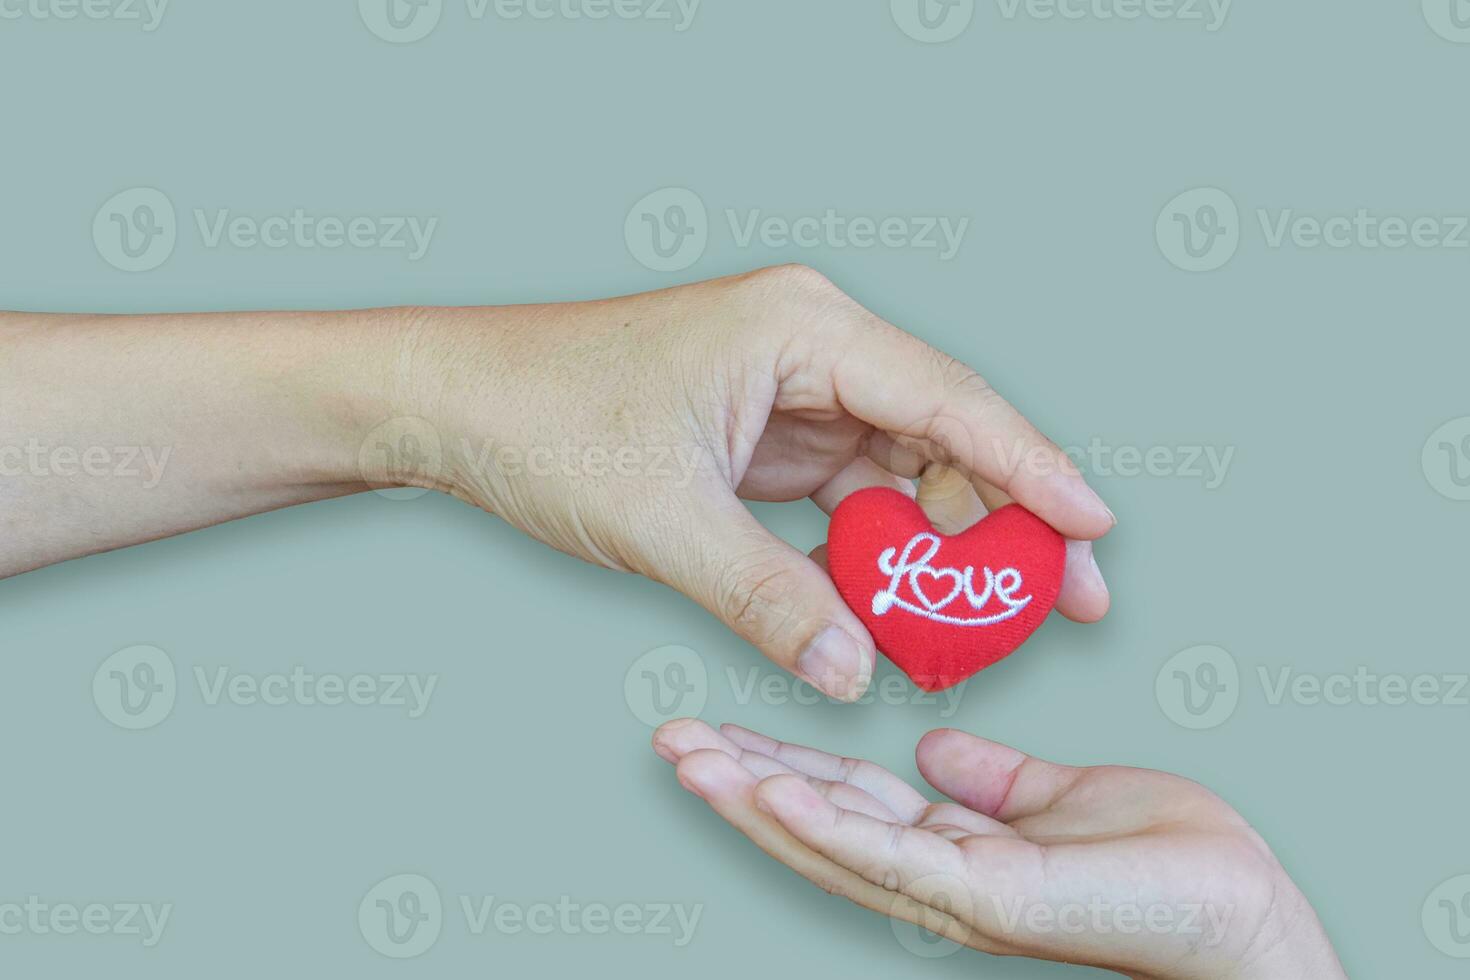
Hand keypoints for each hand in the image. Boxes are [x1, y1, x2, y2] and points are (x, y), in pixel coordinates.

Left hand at [406, 265, 1114, 698]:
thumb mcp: (661, 519)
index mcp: (802, 329)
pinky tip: (904, 608)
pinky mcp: (767, 437)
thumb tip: (851, 671)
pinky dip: (878, 552)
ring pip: (902, 471)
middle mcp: (812, 347)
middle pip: (943, 434)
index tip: (1096, 528)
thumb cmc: (543, 421)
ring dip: (942, 545)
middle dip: (1004, 519)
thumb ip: (766, 597)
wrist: (455, 401)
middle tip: (1069, 600)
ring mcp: (792, 392)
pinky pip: (849, 496)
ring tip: (991, 624)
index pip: (948, 398)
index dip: (1032, 468)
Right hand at [651, 719, 1344, 978]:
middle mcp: (940, 877)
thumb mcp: (1057, 795)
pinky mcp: (988, 900)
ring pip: (833, 844)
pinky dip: (823, 826)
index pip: (846, 801)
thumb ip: (992, 779)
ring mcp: (957, 894)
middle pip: (818, 825)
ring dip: (755, 801)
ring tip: (689, 758)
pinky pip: (889, 859)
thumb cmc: (1169, 861)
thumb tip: (934, 748)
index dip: (779, 764)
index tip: (721, 728)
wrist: (1244, 910)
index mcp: (954, 848)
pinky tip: (769, 792)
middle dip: (740, 783)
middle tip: (668, 740)